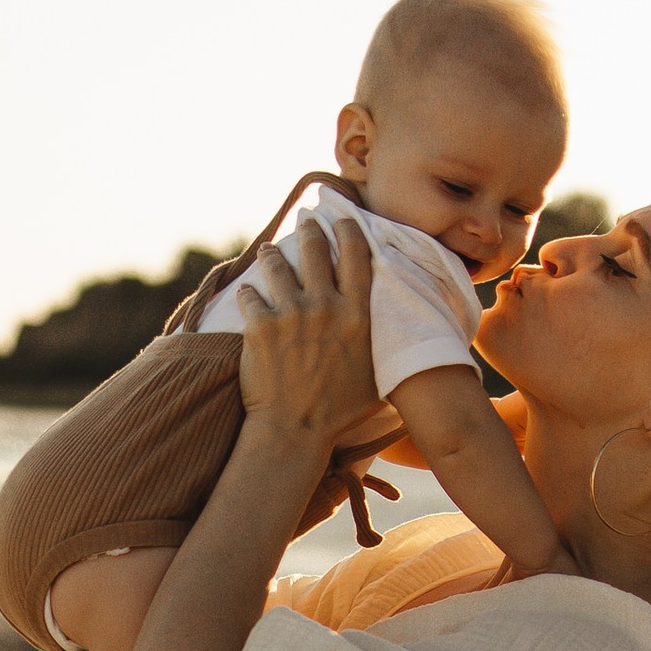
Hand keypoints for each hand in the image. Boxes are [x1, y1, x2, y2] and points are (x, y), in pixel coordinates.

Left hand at [235, 213, 382, 453]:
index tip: (343, 218)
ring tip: (269, 250)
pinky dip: (248, 293)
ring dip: (273, 254)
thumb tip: (403, 341)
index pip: (356, 256)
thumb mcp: (378, 378)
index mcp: (357, 316)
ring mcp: (290, 314)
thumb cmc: (340, 413)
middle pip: (316, 250)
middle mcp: (325, 307)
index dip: (349, 230)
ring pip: (278, 265)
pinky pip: (250, 296)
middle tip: (305, 220)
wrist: (295, 432)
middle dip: (310, 229)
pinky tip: (248, 292)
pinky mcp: (260, 326)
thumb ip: (384, 349)